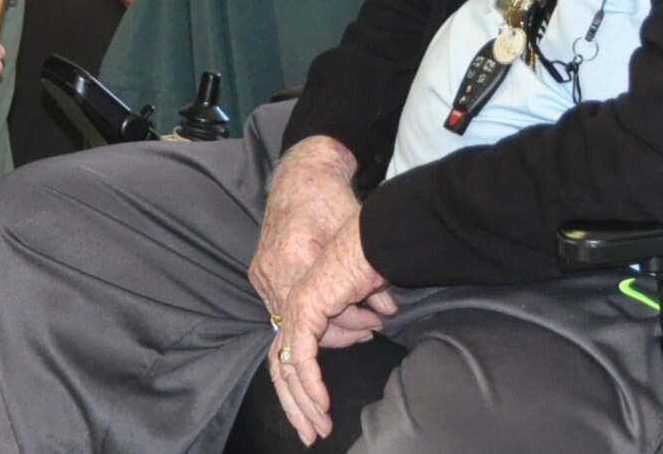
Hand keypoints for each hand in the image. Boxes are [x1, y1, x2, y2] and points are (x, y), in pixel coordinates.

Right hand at [249, 138, 361, 335]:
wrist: (301, 175)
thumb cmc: (329, 198)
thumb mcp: (355, 236)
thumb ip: (370, 276)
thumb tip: (389, 310)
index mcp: (294, 259)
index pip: (322, 313)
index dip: (352, 324)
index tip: (376, 323)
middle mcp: (272, 270)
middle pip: (305, 321)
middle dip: (340, 329)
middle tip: (368, 327)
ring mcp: (261, 273)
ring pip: (292, 318)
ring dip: (322, 323)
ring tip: (354, 320)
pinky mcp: (259, 272)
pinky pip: (281, 305)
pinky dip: (305, 310)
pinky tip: (330, 309)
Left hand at [268, 209, 395, 445]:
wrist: (371, 229)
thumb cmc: (369, 249)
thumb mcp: (367, 287)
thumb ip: (366, 306)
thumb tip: (380, 318)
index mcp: (303, 303)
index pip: (291, 356)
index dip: (302, 389)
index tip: (318, 416)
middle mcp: (292, 307)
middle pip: (282, 367)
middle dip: (296, 405)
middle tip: (311, 434)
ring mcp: (295, 307)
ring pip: (287, 368)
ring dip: (305, 402)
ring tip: (321, 427)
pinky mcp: (305, 309)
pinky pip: (301, 357)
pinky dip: (311, 383)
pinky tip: (323, 404)